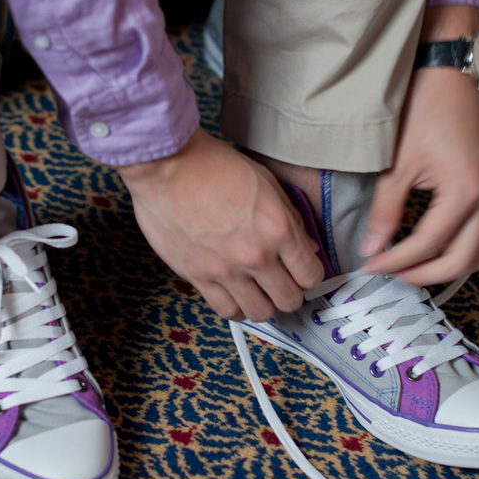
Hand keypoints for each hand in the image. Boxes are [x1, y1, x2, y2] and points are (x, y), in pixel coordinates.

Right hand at [119, 127, 324, 321]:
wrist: (167, 166)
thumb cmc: (213, 166)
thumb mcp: (267, 183)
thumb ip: (291, 219)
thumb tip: (306, 247)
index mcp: (279, 229)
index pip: (311, 275)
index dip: (310, 276)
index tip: (303, 273)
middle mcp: (256, 255)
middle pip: (289, 300)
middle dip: (290, 293)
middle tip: (283, 283)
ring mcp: (226, 270)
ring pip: (260, 313)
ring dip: (264, 304)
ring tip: (258, 291)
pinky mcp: (198, 276)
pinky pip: (226, 310)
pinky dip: (235, 306)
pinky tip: (235, 293)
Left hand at [359, 6, 478, 284]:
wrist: (450, 68)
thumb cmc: (425, 105)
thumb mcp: (396, 162)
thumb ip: (385, 210)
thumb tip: (374, 247)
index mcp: (465, 193)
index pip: (428, 246)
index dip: (395, 261)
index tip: (370, 266)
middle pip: (461, 262)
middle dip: (423, 274)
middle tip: (390, 272)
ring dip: (447, 266)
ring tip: (410, 263)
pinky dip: (459, 247)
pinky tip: (431, 243)